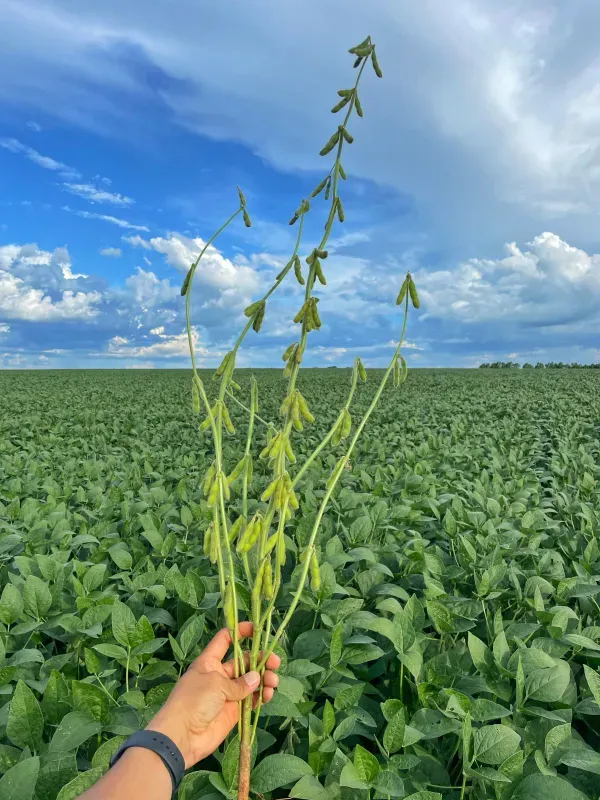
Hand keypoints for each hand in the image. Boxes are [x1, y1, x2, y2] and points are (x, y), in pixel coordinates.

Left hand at [146, 622, 279, 767]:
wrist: (182, 737)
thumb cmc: (193, 701)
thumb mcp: (214, 684)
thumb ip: (238, 682)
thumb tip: (256, 679)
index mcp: (210, 662)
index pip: (226, 639)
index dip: (240, 632)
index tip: (257, 630)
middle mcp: (220, 675)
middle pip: (244, 661)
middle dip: (261, 660)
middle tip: (275, 663)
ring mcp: (228, 693)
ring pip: (251, 681)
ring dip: (264, 678)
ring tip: (273, 682)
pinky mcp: (234, 711)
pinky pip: (251, 699)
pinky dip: (261, 696)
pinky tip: (267, 695)